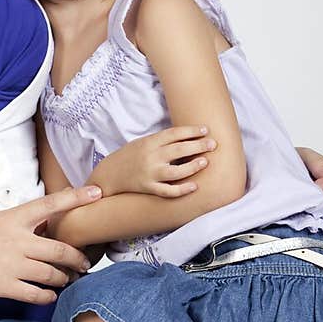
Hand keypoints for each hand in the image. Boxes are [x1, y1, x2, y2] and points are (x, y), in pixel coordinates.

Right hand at [0, 186, 102, 303]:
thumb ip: (18, 225)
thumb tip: (39, 231)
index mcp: (13, 218)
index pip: (50, 204)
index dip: (76, 197)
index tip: (97, 192)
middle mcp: (17, 240)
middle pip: (61, 249)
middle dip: (78, 258)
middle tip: (85, 263)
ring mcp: (12, 265)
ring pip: (52, 274)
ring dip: (64, 278)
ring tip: (67, 280)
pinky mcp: (3, 286)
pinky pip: (36, 294)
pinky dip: (47, 296)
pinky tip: (49, 295)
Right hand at [92, 127, 216, 197]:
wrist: (108, 175)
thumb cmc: (128, 156)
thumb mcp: (142, 142)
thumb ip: (161, 140)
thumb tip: (187, 137)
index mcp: (149, 142)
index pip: (174, 134)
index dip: (191, 131)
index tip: (206, 129)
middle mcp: (150, 157)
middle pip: (179, 150)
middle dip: (198, 146)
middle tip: (213, 144)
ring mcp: (149, 174)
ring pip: (176, 171)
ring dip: (193, 166)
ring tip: (205, 162)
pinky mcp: (148, 188)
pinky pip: (168, 191)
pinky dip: (182, 190)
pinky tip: (194, 187)